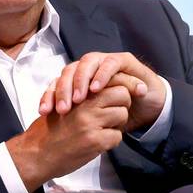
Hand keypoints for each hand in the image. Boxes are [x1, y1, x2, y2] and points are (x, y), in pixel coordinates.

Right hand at [7, 84, 132, 190]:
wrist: (36, 154)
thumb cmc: (48, 129)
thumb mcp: (61, 101)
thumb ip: (80, 93)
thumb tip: (104, 86)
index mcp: (78, 92)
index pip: (110, 80)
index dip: (117, 87)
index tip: (118, 95)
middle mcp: (87, 106)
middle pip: (122, 94)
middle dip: (121, 103)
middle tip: (112, 112)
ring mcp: (92, 124)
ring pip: (122, 114)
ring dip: (116, 123)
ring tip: (103, 128)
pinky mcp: (96, 142)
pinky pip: (117, 136)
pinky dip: (110, 140)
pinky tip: (98, 142)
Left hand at [38, 51, 164, 135]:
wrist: (148, 104)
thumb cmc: (118, 112)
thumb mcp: (95, 119)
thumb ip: (77, 119)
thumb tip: (52, 132)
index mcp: (78, 78)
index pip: (58, 82)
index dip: (49, 96)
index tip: (44, 113)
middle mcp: (89, 67)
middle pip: (70, 71)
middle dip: (63, 89)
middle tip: (63, 109)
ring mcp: (105, 61)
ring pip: (87, 63)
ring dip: (81, 80)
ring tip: (79, 99)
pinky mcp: (124, 61)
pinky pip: (110, 63)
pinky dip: (102, 74)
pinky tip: (97, 89)